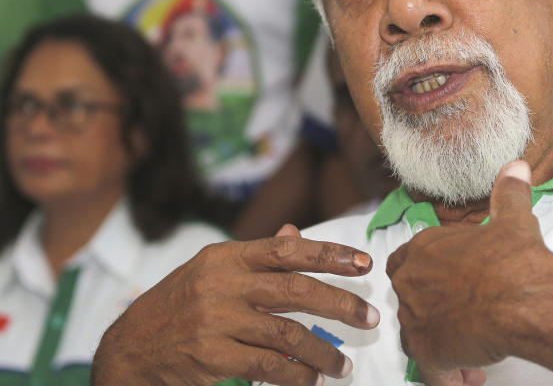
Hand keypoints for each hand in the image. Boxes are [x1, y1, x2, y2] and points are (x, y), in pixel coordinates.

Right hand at [91, 225, 379, 385]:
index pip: (287, 251)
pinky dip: (296, 376)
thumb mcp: (211, 273)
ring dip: (322, 353)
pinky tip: (311, 381)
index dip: (330, 255)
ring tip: (343, 366)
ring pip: (286, 334)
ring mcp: (214, 321)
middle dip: (341, 303)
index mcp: (225, 257)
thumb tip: (296, 234)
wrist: (126, 352)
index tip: (365, 264)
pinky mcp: (210, 357)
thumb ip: (257, 257)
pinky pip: (267, 367)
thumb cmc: (178, 307)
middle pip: (295, 290)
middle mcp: (221, 284)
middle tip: (372, 317)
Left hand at [386, 161, 552, 374]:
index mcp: (425, 248)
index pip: (406, 262)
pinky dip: (448, 377)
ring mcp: (417, 319)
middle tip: (466, 320)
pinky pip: (432, 372)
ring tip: (472, 353)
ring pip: (418, 337)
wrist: (522, 296)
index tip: (448, 286)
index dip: (426, 275)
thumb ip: (509, 193)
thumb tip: (518, 167)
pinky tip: (470, 377)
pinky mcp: (429, 352)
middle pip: (410, 300)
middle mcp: (412, 282)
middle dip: (435, 312)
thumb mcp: (513, 218)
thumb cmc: (516, 257)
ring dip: (442, 345)